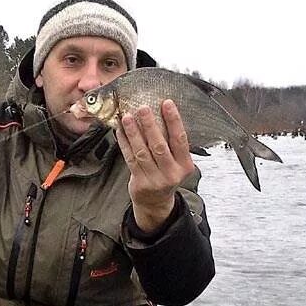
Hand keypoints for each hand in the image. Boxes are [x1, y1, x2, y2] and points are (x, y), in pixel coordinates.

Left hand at [116, 100, 194, 232]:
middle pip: (159, 145)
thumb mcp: (176, 163)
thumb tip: (159, 113)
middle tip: (143, 108)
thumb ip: (171, 144)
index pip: (180, 139)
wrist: (155, 202)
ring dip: (133, 133)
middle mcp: (171, 173)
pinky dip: (124, 143)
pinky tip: (120, 131)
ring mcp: (155, 180)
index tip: (167, 103)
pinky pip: (130, 159)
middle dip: (150, 125)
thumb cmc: (166, 175)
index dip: (173, 120)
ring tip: (128, 117)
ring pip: (142, 152)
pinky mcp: (140, 183)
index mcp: (185, 166)